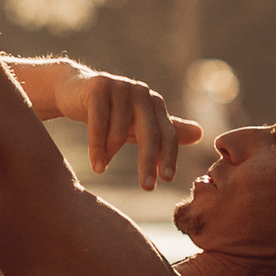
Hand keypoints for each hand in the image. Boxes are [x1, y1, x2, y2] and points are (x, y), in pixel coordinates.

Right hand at [45, 60, 203, 189]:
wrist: (75, 89)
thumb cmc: (111, 111)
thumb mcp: (138, 123)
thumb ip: (166, 130)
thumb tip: (200, 134)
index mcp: (155, 103)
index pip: (167, 134)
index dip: (169, 157)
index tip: (167, 180)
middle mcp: (141, 93)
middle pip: (149, 133)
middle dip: (149, 162)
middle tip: (148, 187)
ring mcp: (120, 87)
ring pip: (119, 132)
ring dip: (109, 154)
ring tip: (101, 167)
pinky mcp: (98, 87)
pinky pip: (99, 124)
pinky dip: (97, 147)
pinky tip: (97, 165)